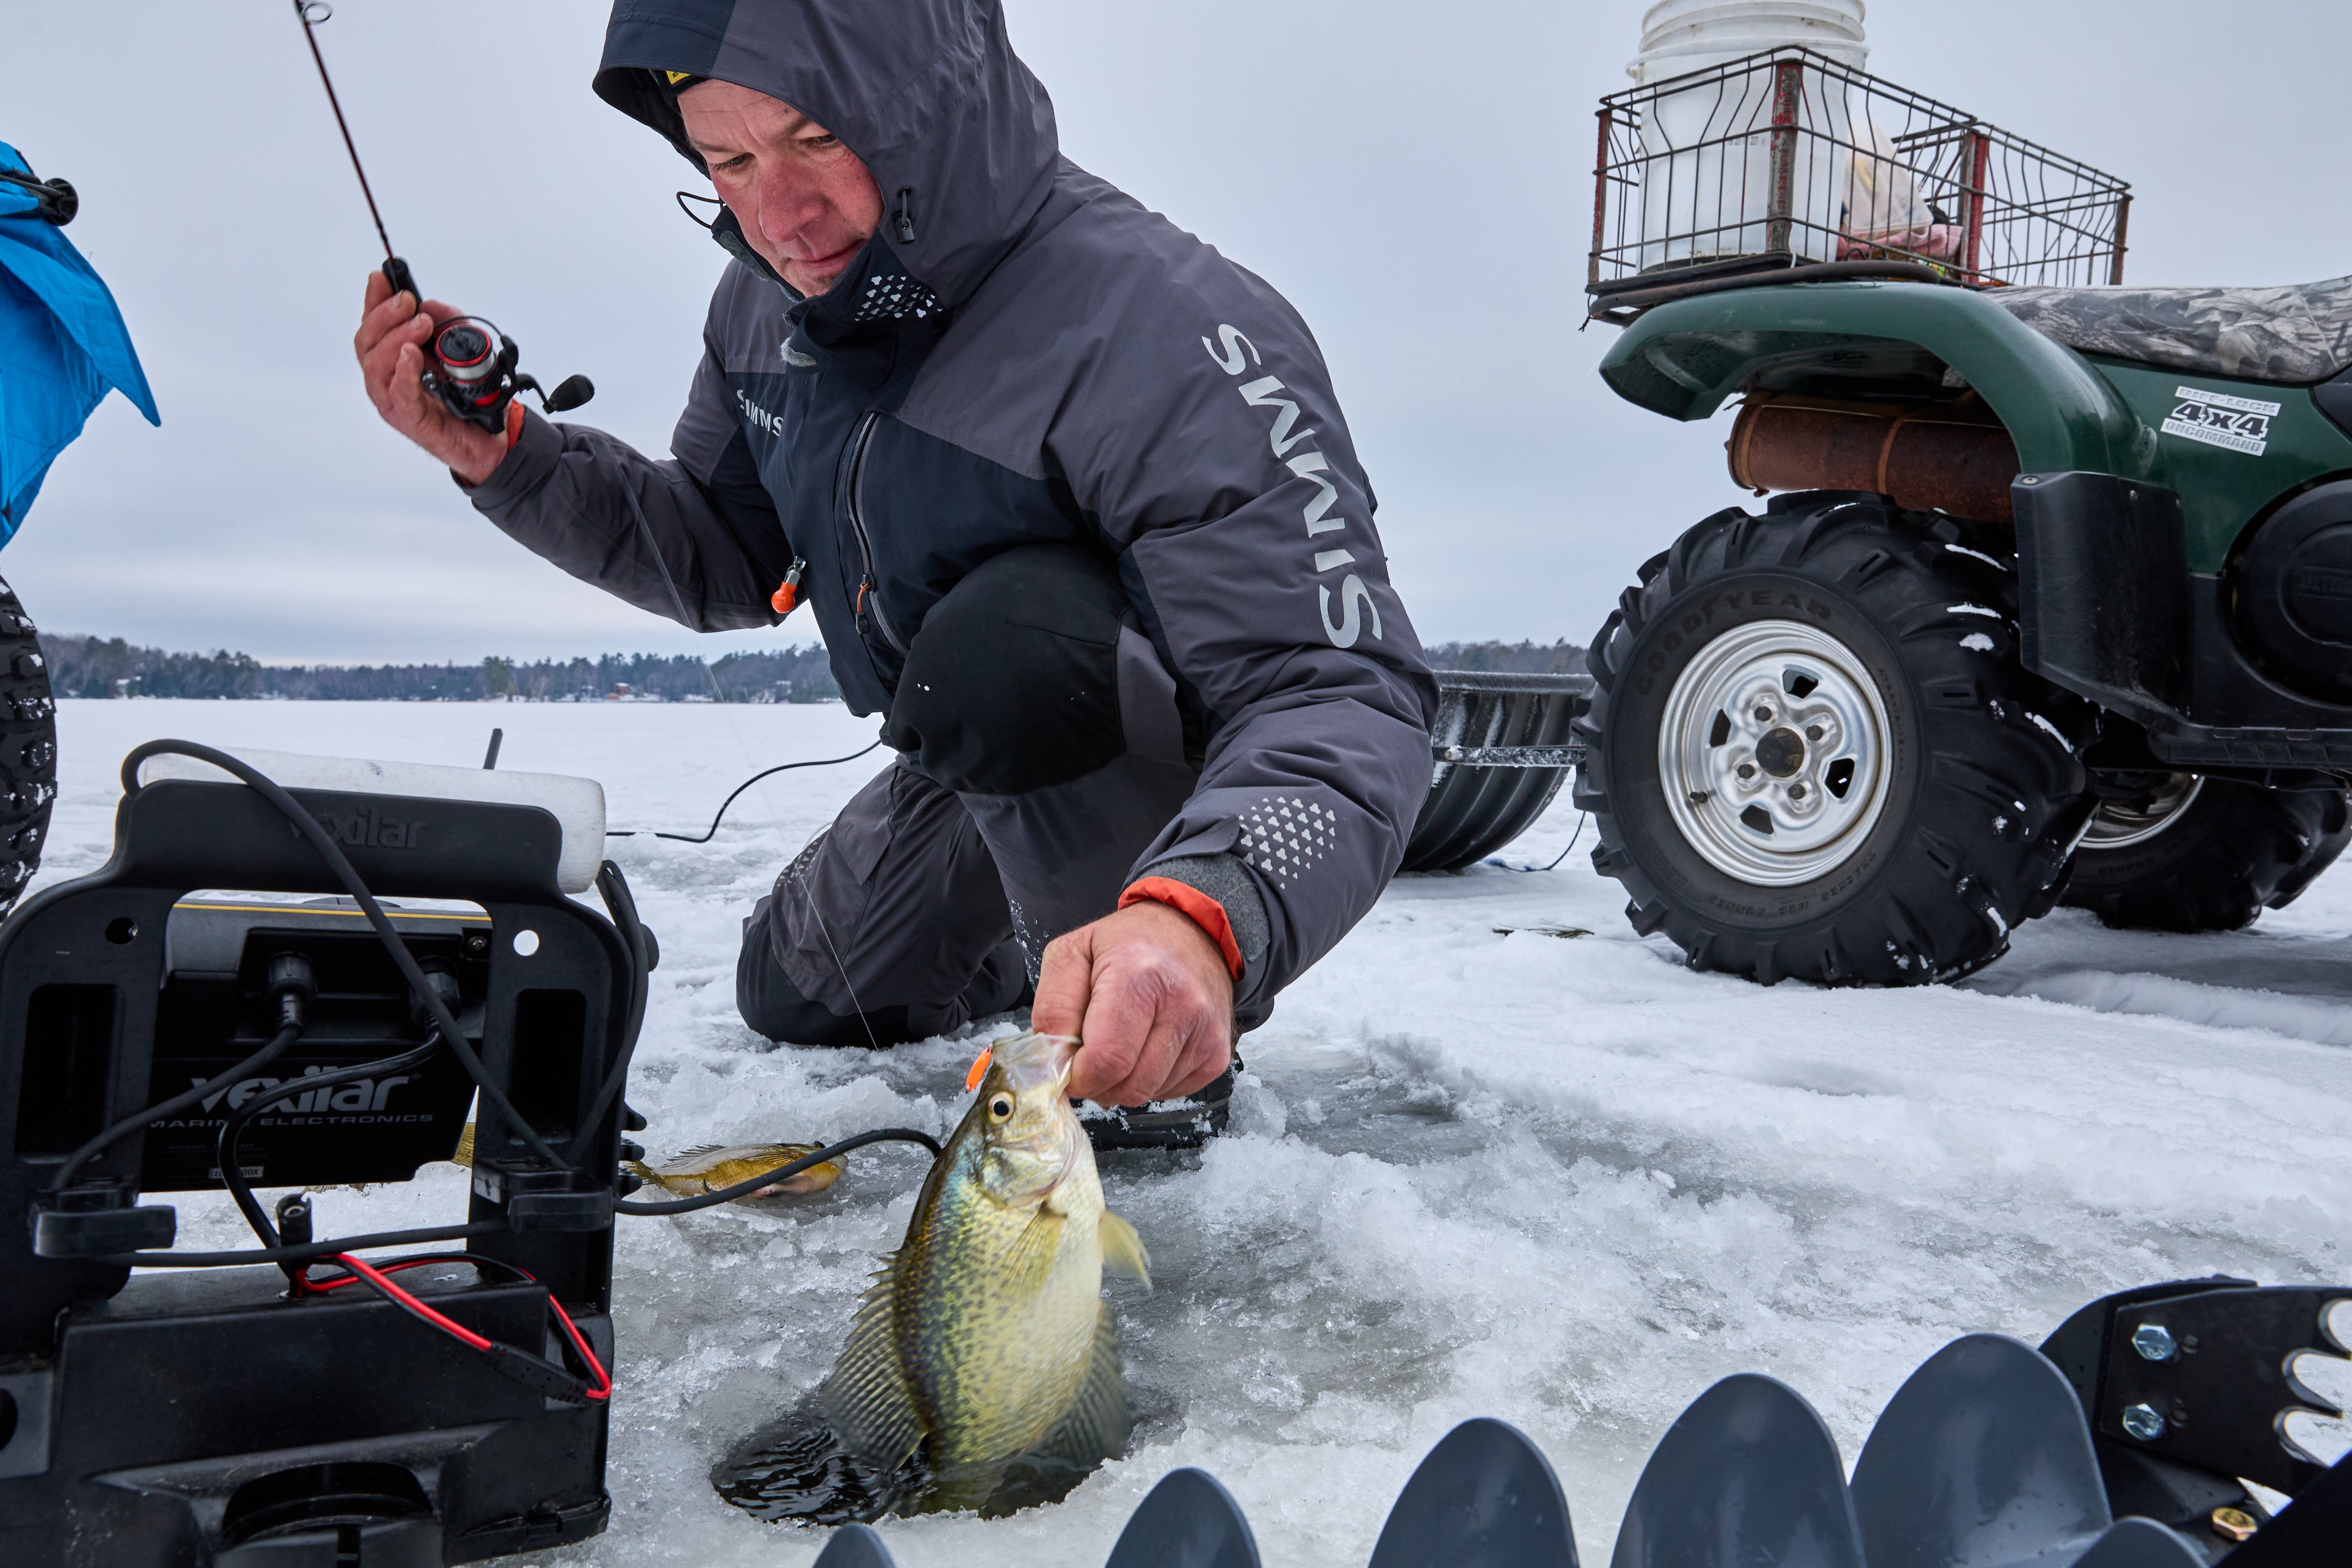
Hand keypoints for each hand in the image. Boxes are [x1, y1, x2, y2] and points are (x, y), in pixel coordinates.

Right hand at [353, 270, 510, 486]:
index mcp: (392, 359)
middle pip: (366, 342)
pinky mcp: (409, 419)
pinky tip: (411, 355)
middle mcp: (386, 378)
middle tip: (408, 301)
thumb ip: (445, 324)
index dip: (373, 300)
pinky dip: (403, 371)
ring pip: (376, 365)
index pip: (372, 325)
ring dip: (396, 338)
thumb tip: (429, 305)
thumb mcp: (461, 348)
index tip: (381, 277)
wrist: (490, 436)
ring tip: (420, 324)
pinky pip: (398, 393)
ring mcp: (394, 400)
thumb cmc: (468, 395)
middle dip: (385, 316)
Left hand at [1035, 901, 1233, 1106]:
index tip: (1068, 1064)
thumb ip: (1052, 1010)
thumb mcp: (1071, 954)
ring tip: (1122, 1042)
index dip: (1077, 1075)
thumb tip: (1053, 1067)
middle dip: (1098, 1082)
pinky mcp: (1217, 1053)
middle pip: (1127, 1085)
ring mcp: (1206, 1032)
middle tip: (1090, 1053)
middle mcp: (1182, 1004)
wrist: (1190, 933)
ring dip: (1123, 1081)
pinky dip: (1150, 1080)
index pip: (1106, 1060)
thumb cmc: (1127, 944)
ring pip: (1147, 1094)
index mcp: (1139, 975)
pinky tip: (1148, 1046)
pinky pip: (1169, 1093)